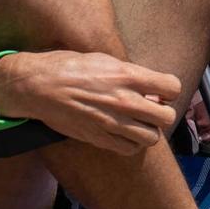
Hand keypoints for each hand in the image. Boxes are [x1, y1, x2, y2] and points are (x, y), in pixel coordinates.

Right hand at [0, 51, 183, 152]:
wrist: (37, 87)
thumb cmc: (68, 67)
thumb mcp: (104, 59)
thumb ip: (130, 74)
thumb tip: (149, 87)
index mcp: (127, 75)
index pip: (172, 87)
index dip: (169, 90)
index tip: (160, 91)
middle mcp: (124, 100)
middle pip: (167, 117)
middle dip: (163, 112)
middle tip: (151, 109)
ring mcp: (112, 122)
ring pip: (152, 137)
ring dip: (149, 130)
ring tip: (138, 123)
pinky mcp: (98, 138)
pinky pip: (130, 149)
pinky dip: (132, 143)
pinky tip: (124, 133)